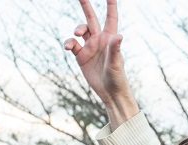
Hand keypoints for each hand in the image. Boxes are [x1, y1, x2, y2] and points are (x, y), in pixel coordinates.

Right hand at [64, 0, 138, 127]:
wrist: (110, 93)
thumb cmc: (118, 79)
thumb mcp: (116, 63)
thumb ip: (115, 49)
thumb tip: (119, 35)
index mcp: (110, 39)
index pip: (111, 18)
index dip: (110, 5)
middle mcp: (99, 40)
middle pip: (91, 19)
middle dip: (86, 6)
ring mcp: (90, 48)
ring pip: (80, 31)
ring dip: (76, 29)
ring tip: (76, 34)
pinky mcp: (81, 56)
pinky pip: (72, 44)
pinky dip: (69, 43)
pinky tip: (69, 48)